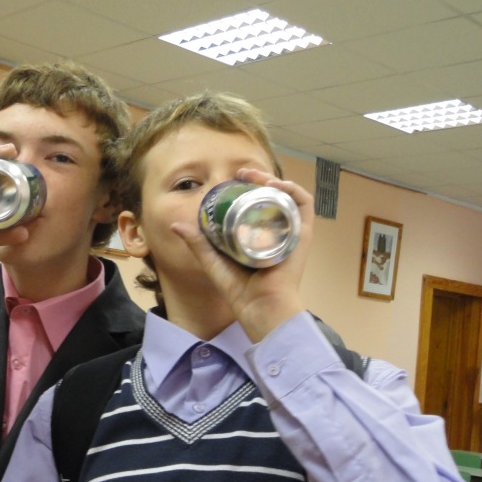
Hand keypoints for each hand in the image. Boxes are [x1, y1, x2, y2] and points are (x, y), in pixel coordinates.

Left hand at [170, 168, 312, 342]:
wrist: (261, 308)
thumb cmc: (240, 292)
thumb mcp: (213, 261)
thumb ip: (198, 243)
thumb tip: (176, 225)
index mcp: (259, 236)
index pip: (257, 204)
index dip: (247, 188)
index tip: (232, 179)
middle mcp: (278, 232)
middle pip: (273, 197)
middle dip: (259, 179)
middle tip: (241, 173)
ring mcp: (291, 232)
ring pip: (288, 196)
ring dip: (274, 180)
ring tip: (255, 176)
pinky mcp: (302, 235)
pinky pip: (304, 205)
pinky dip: (293, 190)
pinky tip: (276, 185)